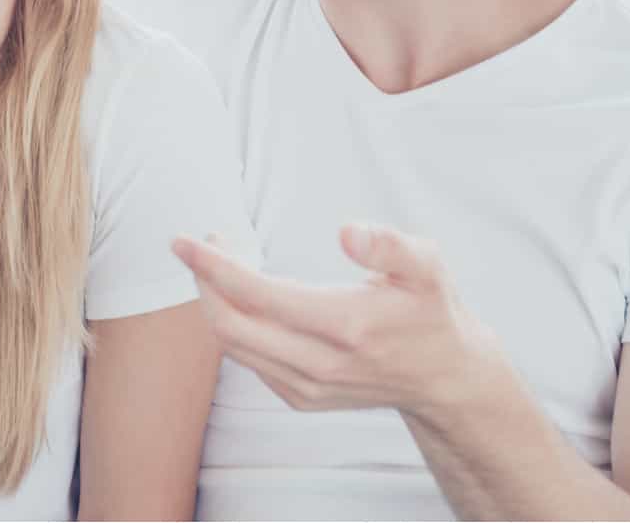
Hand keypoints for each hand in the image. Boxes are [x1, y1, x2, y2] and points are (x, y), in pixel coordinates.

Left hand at [170, 224, 504, 421]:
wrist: (444, 377)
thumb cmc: (430, 310)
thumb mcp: (427, 266)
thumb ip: (390, 245)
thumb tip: (346, 232)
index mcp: (345, 326)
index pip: (257, 296)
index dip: (213, 266)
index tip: (185, 240)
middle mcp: (320, 364)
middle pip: (231, 325)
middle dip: (204, 281)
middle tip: (206, 242)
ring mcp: (308, 387)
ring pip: (234, 345)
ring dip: (214, 301)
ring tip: (220, 260)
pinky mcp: (301, 397)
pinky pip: (249, 359)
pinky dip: (233, 324)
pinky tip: (241, 294)